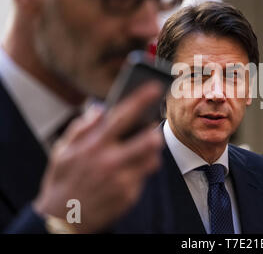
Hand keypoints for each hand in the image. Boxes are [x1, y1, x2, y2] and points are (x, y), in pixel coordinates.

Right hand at [33, 82, 163, 232]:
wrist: (64, 221)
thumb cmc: (62, 182)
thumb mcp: (61, 152)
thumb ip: (80, 128)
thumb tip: (99, 110)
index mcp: (94, 146)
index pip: (122, 116)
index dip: (141, 99)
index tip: (156, 87)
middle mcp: (111, 162)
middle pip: (148, 140)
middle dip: (154, 133)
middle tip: (152, 131)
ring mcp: (122, 180)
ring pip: (152, 159)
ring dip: (150, 153)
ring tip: (138, 153)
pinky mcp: (129, 196)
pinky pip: (144, 177)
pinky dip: (139, 172)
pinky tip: (125, 174)